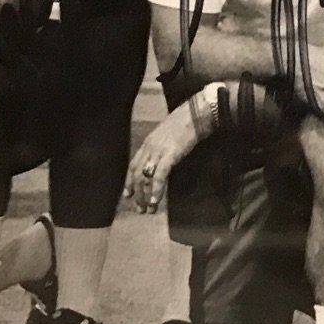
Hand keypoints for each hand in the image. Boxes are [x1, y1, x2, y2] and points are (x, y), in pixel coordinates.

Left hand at [127, 94, 208, 211]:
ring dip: (145, 196)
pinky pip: (159, 176)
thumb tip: (160, 161)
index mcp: (147, 144)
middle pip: (137, 175)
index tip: (128, 195)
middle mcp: (149, 149)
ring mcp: (158, 152)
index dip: (129, 182)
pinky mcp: (169, 155)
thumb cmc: (184, 123)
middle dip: (137, 194)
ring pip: (145, 178)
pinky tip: (156, 201)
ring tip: (148, 210)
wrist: (195, 114)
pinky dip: (156, 190)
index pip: (133, 166)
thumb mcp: (167, 136)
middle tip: (139, 209)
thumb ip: (160, 148)